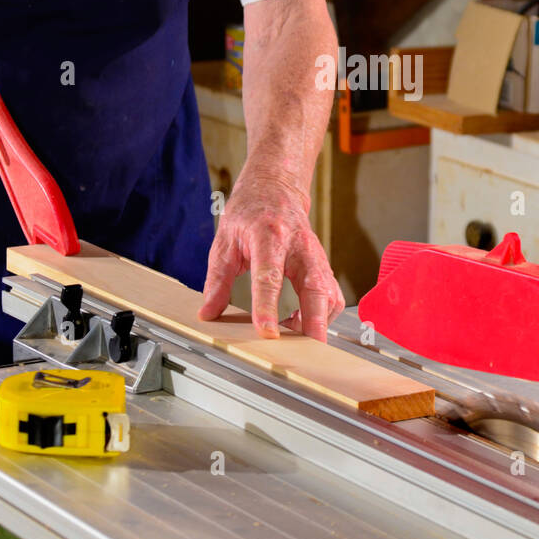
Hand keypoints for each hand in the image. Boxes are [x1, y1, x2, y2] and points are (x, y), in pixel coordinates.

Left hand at [198, 168, 344, 341]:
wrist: (276, 188)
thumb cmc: (249, 212)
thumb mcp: (224, 241)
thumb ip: (216, 279)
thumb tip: (208, 313)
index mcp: (269, 236)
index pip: (269, 276)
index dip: (268, 307)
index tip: (267, 332)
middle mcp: (300, 247)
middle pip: (316, 289)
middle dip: (315, 323)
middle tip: (308, 350)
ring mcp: (316, 256)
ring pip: (330, 295)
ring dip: (317, 322)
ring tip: (294, 336)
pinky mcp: (323, 266)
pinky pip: (330, 296)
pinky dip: (320, 315)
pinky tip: (300, 322)